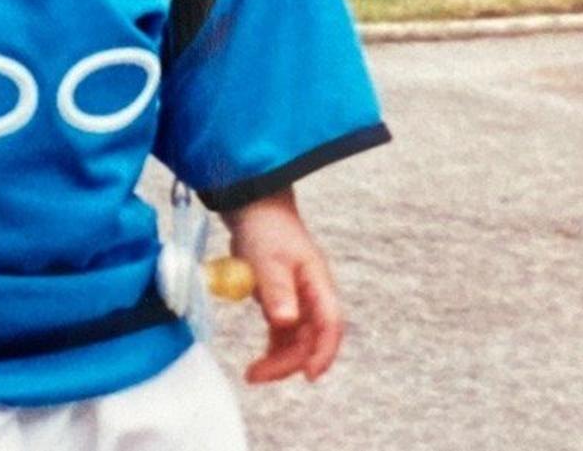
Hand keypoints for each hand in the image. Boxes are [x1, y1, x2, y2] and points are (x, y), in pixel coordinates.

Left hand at [222, 187, 343, 383]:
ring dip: (279, 359)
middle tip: (257, 375)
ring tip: (253, 373)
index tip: (310, 375)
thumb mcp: (269, 259)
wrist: (253, 207)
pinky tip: (259, 359)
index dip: (324, 352)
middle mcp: (312, 295)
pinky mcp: (282, 300)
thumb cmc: (266, 228)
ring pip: (296, 340)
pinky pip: (282, 333)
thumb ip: (277, 290)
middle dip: (288, 362)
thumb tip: (286, 322)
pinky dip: (272, 347)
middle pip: (310, 339)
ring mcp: (298, 299)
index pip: (330, 324)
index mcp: (317, 284)